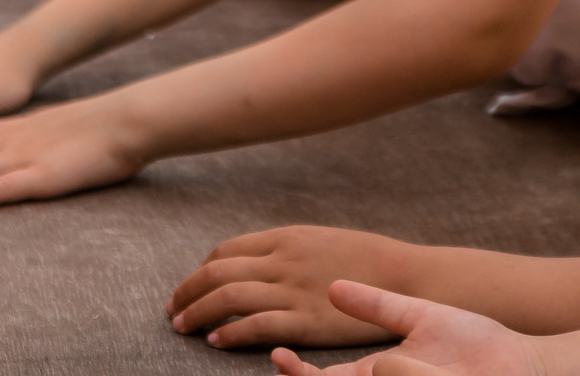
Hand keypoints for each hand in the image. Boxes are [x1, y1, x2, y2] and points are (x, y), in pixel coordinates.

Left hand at [170, 226, 423, 348]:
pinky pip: (255, 325)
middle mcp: (284, 260)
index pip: (227, 251)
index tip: (192, 287)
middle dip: (187, 292)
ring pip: (227, 297)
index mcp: (287, 238)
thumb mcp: (322, 241)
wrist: (406, 277)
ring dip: (197, 312)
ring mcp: (293, 290)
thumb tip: (259, 262)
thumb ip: (289, 250)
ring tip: (183, 328)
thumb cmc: (368, 260)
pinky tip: (217, 341)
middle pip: (217, 272)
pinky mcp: (306, 321)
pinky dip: (229, 332)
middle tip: (173, 311)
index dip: (201, 270)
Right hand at [267, 282, 546, 375]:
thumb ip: (379, 304)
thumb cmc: (475, 345)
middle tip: (291, 366)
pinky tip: (429, 371)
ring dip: (394, 375)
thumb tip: (332, 287)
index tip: (280, 356)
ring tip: (409, 364)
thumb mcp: (421, 318)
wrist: (525, 365)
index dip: (297, 374)